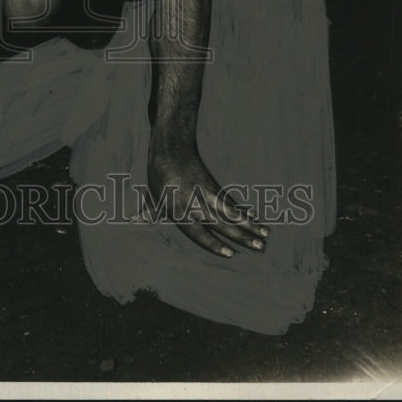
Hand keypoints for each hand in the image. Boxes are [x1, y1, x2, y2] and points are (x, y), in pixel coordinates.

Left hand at [147, 144, 268, 256]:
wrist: (169, 147)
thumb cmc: (158, 174)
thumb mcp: (150, 194)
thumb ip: (148, 211)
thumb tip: (135, 220)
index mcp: (177, 212)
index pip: (197, 233)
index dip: (213, 245)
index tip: (231, 254)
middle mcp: (192, 205)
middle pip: (220, 225)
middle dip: (242, 237)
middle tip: (260, 248)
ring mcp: (203, 193)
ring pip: (229, 213)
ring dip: (249, 225)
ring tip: (265, 235)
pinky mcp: (210, 182)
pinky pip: (228, 200)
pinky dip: (242, 210)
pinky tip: (254, 217)